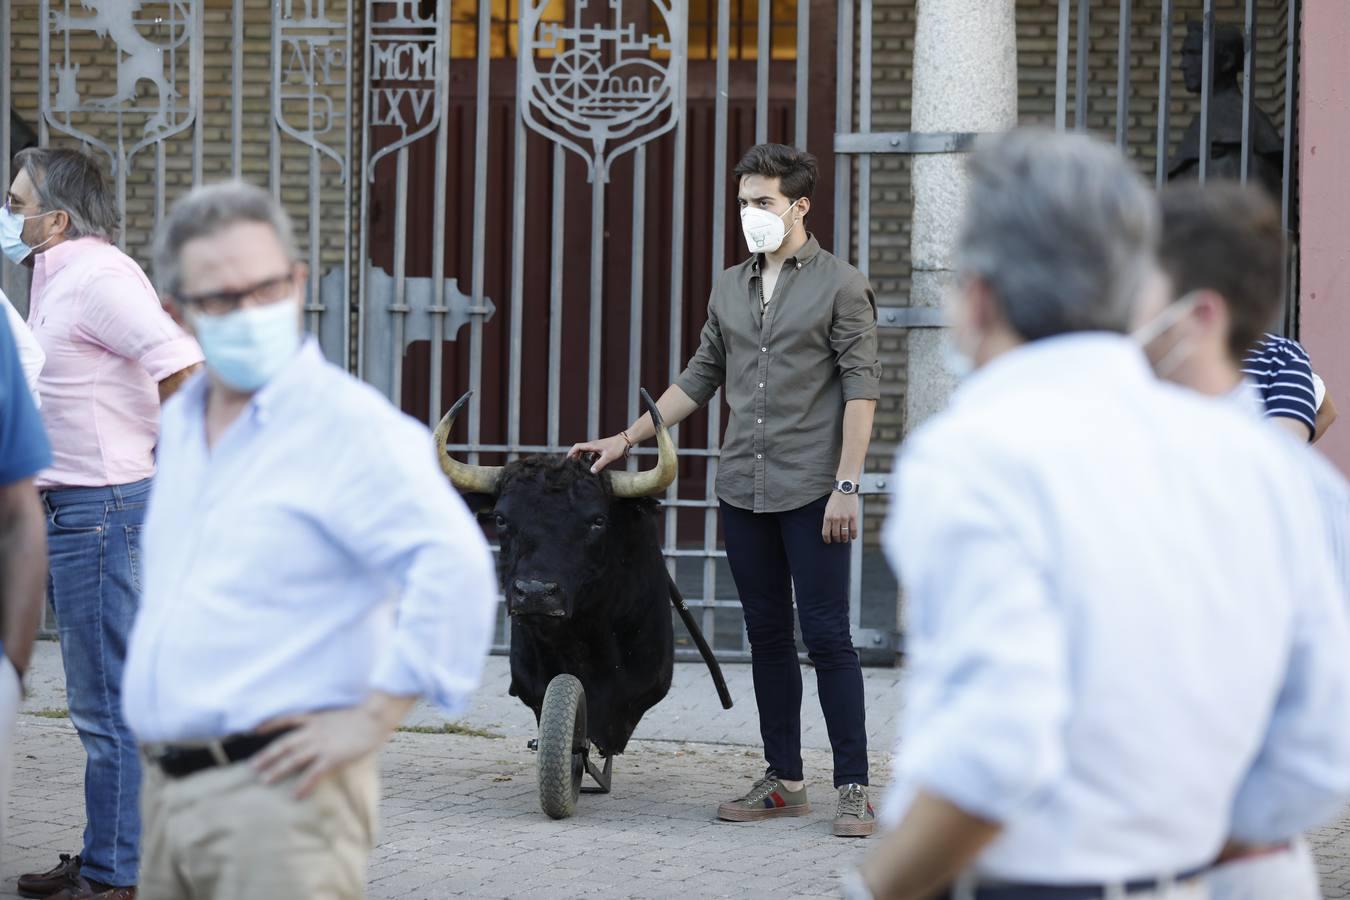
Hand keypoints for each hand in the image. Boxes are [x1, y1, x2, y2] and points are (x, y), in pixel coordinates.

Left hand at [252, 696, 408, 798]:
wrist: (375, 717)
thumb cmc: (364, 716)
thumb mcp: (341, 715)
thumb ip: (330, 724)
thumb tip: (329, 731)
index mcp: (315, 719)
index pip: (287, 720)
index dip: (270, 725)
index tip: (255, 730)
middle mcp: (314, 731)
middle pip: (284, 744)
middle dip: (267, 756)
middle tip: (251, 767)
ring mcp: (321, 744)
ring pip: (293, 759)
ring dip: (277, 770)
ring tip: (265, 781)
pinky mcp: (332, 757)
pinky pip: (313, 774)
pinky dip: (303, 785)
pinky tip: (295, 796)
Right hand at [567, 434, 629, 473]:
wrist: (625, 441)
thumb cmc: (617, 447)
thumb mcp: (608, 457)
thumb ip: (599, 464)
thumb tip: (591, 471)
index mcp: (592, 445)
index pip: (577, 447)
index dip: (571, 452)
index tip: (567, 459)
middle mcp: (593, 445)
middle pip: (580, 450)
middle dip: (575, 456)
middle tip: (573, 465)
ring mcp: (597, 447)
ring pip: (586, 452)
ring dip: (582, 458)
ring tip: (581, 467)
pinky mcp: (601, 450)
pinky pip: (592, 454)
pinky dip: (590, 459)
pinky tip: (593, 466)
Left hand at [822, 491, 858, 543]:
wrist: (845, 489)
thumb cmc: (835, 500)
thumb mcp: (828, 509)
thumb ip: (828, 519)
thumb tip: (829, 530)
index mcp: (827, 516)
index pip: (825, 533)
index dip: (827, 539)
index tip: (828, 541)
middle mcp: (835, 518)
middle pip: (836, 535)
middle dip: (837, 540)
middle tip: (838, 540)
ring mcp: (845, 518)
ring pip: (844, 534)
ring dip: (844, 539)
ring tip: (845, 540)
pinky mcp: (853, 516)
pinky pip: (853, 530)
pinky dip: (853, 535)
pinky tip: (853, 537)